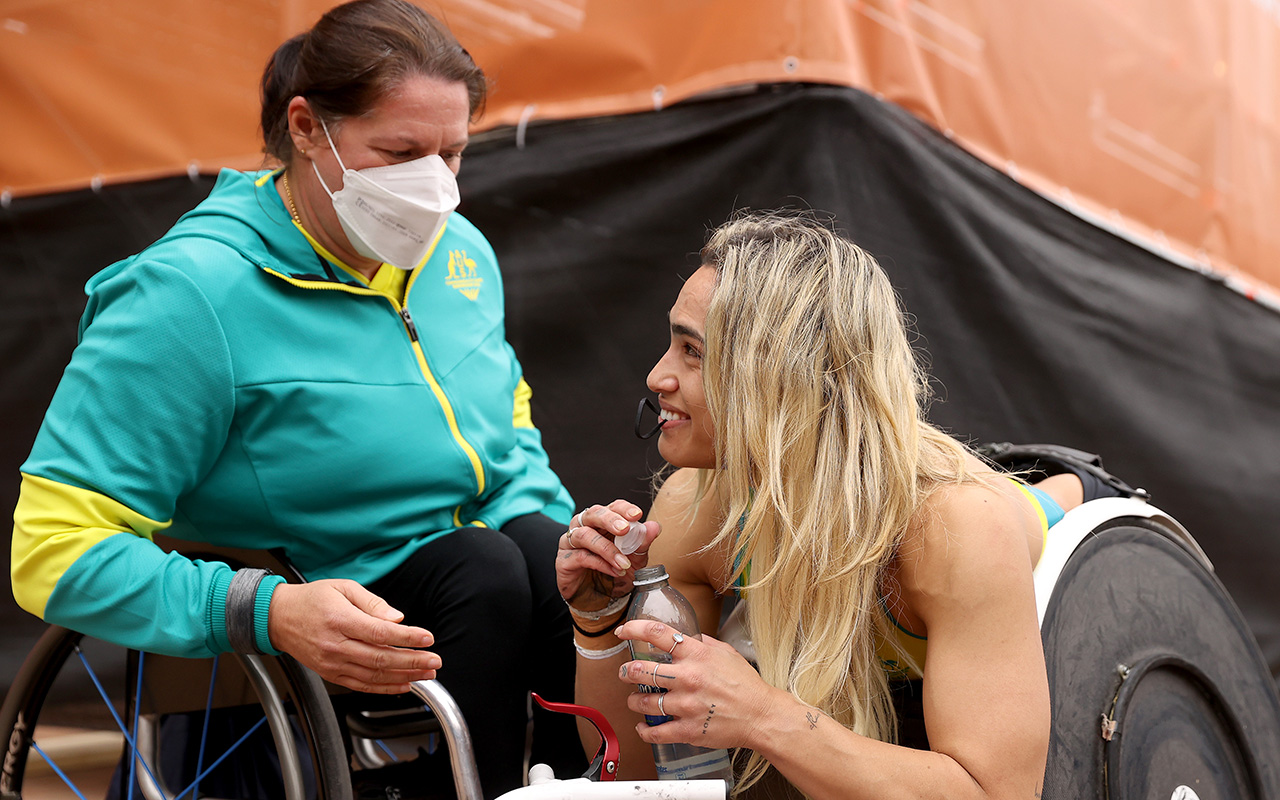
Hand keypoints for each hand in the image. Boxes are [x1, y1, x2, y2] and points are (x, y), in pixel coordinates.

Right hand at [268, 580, 440, 693]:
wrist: (278, 618)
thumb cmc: (312, 600)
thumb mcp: (344, 588)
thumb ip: (373, 603)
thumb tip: (397, 618)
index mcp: (340, 620)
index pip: (381, 633)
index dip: (407, 638)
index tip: (428, 638)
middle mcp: (336, 646)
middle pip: (381, 659)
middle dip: (412, 662)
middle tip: (434, 661)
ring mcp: (332, 663)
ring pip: (373, 676)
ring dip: (404, 677)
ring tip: (426, 674)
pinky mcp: (330, 674)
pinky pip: (361, 685)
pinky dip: (384, 688)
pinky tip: (402, 684)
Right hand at [555, 501, 659, 613]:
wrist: (601, 600)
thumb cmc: (615, 572)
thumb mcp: (635, 559)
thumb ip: (643, 542)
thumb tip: (655, 526)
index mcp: (603, 521)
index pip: (612, 507)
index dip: (623, 509)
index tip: (637, 515)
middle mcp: (584, 526)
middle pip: (593, 513)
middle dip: (610, 519)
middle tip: (625, 529)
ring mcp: (571, 542)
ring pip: (584, 535)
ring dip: (607, 548)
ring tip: (624, 563)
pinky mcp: (564, 560)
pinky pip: (580, 556)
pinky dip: (600, 563)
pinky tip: (614, 571)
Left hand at [616, 619, 783, 750]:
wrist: (761, 715)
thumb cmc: (746, 685)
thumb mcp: (726, 652)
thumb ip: (703, 643)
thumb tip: (686, 637)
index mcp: (697, 655)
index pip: (658, 634)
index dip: (634, 629)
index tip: (623, 631)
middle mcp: (688, 677)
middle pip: (641, 670)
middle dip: (626, 671)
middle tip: (625, 673)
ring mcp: (686, 705)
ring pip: (644, 702)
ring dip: (634, 700)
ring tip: (635, 700)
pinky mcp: (688, 729)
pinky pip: (656, 732)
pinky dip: (645, 730)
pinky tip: (644, 727)